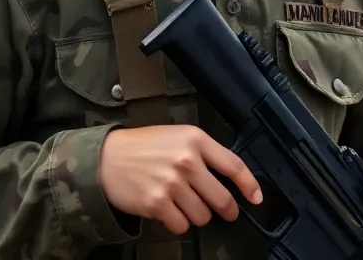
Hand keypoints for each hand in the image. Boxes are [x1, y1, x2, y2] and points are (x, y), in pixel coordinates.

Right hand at [99, 125, 262, 234]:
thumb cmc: (142, 146)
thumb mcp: (176, 136)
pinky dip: (178, 223)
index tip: (256, 198)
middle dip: (226, 210)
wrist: (106, 158)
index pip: (234, 165)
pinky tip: (168, 210)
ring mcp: (172, 183)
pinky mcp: (158, 203)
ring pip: (203, 216)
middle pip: (222, 198)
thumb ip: (202, 152)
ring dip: (197, 215)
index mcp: (195, 139)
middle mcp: (186, 161)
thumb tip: (228, 177)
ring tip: (182, 203)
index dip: (250, 185)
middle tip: (223, 211)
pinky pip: (182, 226)